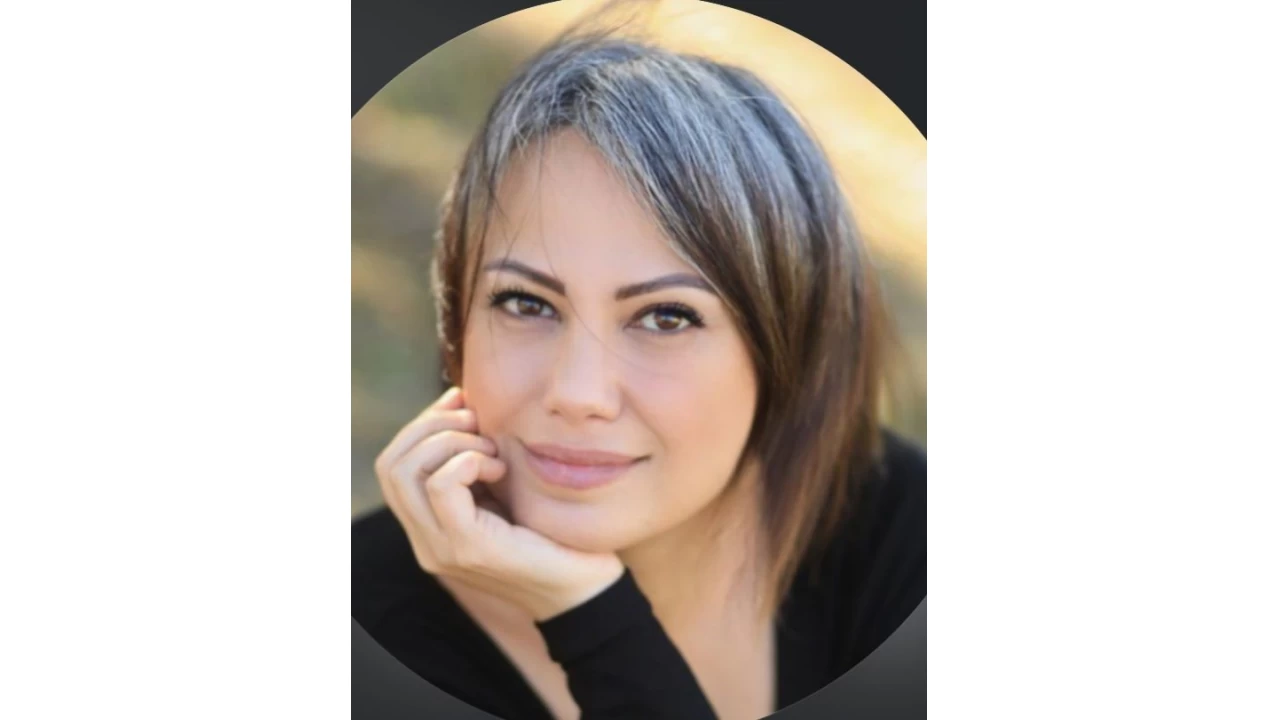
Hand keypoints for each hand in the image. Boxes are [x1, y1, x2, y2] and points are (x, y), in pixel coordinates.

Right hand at [374, 386, 625, 620]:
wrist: (586, 589)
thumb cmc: (554, 535)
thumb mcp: (504, 492)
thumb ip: (477, 462)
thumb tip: (463, 403)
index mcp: (430, 528)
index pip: (392, 466)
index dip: (421, 425)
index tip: (463, 404)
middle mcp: (426, 542)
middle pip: (390, 465)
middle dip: (429, 426)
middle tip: (476, 420)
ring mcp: (442, 549)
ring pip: (405, 472)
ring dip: (449, 441)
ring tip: (491, 448)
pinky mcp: (469, 547)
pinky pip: (442, 486)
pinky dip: (469, 461)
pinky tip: (500, 469)